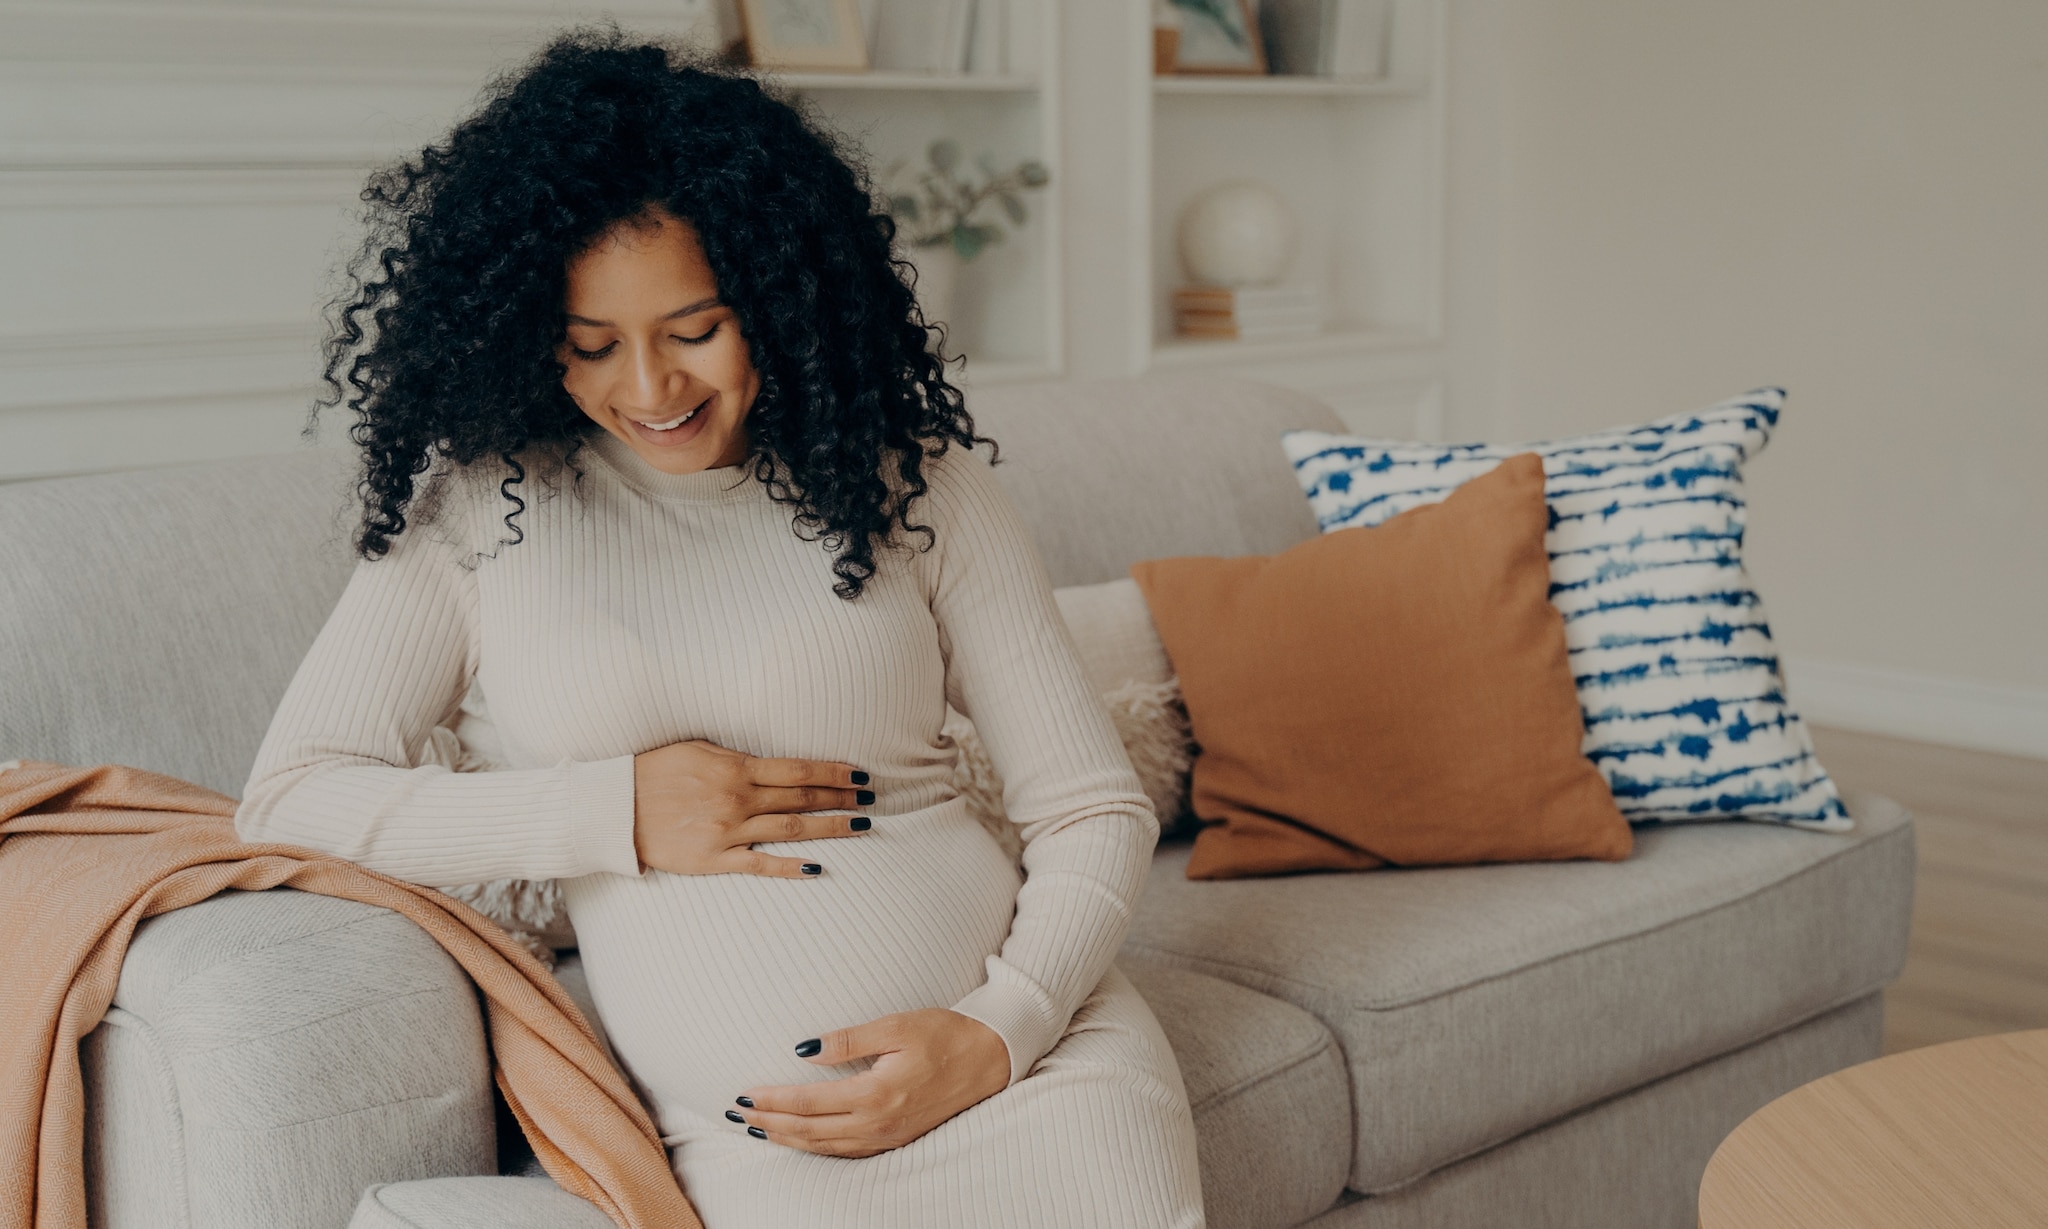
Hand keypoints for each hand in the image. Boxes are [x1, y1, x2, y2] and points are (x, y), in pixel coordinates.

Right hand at [631, 739, 872, 877]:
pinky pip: (760, 864)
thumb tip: (767, 759)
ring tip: (860, 827)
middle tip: (871, 800)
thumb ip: (735, 756)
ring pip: (792, 828)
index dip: (834, 772)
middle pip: (803, 798)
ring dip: (831, 827)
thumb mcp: (697, 749)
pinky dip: (790, 865)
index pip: (799, 769)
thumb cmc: (653, 772)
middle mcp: (738, 797)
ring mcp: (728, 829)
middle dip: (842, 798)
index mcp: (736, 767)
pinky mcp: (714, 859)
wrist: (614, 807)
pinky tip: (817, 867)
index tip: (860, 774)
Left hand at [730, 1009, 1009, 1156]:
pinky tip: (803, 1139)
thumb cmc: (945, 1035)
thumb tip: (804, 1050)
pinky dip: (816, 1147)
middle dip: (771, 1124)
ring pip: (825, 1146)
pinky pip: (846, 1151)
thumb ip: (849, 1040)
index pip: (809, 1103)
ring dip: (789, 1139)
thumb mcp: (898, 1025)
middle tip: (738, 1115)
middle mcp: (878, 1123)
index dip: (774, 1100)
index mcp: (876, 1094)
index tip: (745, 1094)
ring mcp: (888, 1136)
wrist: (990, 1059)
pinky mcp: (896, 1138)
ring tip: (760, 1129)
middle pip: (810, 1131)